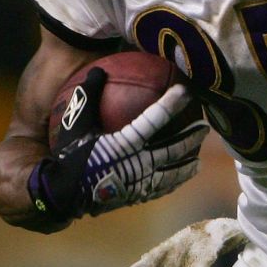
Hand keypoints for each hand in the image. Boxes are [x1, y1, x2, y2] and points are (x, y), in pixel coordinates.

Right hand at [28, 68, 209, 221]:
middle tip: (206, 126)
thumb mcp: (73, 123)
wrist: (60, 195)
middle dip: (192, 136)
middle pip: (174, 148)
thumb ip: (88, 96)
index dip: (173, 103)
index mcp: (126, 143)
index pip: (156, 118)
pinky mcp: (135, 196)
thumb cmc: (67, 156)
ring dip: (188, 163)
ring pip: (172, 172)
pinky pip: (160, 188)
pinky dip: (173, 182)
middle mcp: (138, 163)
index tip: (187, 90)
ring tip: (198, 159)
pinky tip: (177, 181)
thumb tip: (98, 70)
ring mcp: (139, 183)